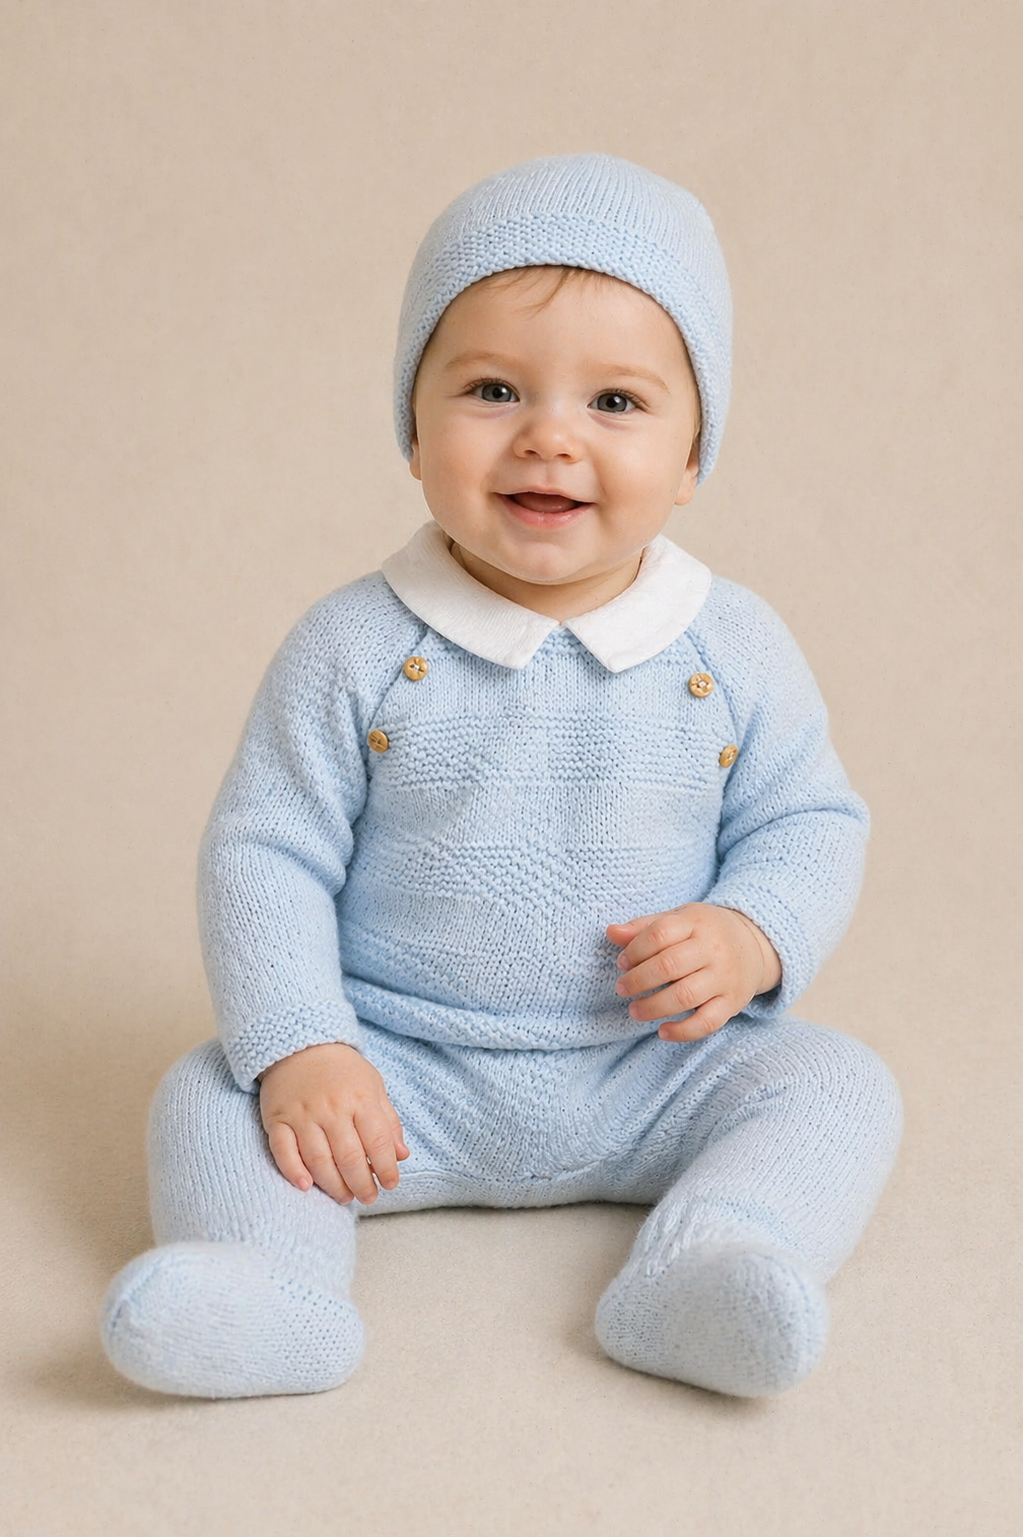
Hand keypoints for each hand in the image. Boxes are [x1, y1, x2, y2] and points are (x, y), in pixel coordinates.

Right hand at [259, 1042, 408, 1204]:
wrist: (301, 1045)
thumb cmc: (343, 1071)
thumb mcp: (373, 1087)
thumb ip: (388, 1122)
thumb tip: (402, 1156)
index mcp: (360, 1099)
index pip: (378, 1142)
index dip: (387, 1168)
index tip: (391, 1184)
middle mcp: (332, 1108)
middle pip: (349, 1157)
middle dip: (362, 1184)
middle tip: (368, 1197)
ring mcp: (302, 1114)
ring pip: (318, 1160)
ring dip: (333, 1185)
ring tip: (345, 1197)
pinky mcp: (278, 1119)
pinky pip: (283, 1150)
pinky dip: (293, 1171)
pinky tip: (306, 1186)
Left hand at [607, 902, 781, 1041]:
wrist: (754, 945)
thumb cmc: (705, 932)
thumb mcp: (678, 919)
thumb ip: (644, 927)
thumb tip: (611, 932)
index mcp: (696, 923)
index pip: (660, 934)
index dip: (635, 950)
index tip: (622, 963)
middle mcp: (713, 949)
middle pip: (669, 965)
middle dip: (638, 981)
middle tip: (622, 989)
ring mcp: (724, 977)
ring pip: (685, 996)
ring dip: (654, 1007)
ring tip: (635, 1010)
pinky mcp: (732, 1003)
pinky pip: (708, 1022)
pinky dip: (683, 1031)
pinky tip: (662, 1031)